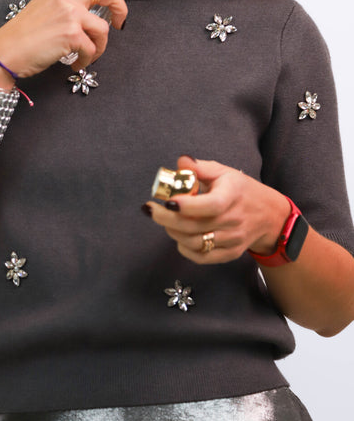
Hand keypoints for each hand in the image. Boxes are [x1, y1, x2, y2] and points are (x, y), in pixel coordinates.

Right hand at [0, 0, 128, 82]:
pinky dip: (86, 60)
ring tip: (87, 55)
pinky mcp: (72, 33)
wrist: (6, 51)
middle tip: (120, 22)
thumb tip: (90, 8)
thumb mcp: (46, 5)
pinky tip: (75, 63)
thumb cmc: (23, 33)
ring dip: (100, 46)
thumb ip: (67, 1)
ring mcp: (71, 13)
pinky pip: (92, 49)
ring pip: (103, 28)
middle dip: (121, 8)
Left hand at [145, 156, 290, 263]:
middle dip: (166, 219)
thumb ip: (200, 167)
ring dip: (173, 232)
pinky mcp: (230, 254)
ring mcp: (232, 240)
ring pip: (195, 243)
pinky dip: (185, 249)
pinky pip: (202, 258)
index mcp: (232, 196)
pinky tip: (178, 235)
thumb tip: (181, 162)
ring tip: (165, 219)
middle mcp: (233, 221)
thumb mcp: (224, 172)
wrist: (269, 216)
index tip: (167, 200)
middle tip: (150, 209)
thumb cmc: (241, 190)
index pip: (210, 205)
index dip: (187, 205)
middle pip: (194, 226)